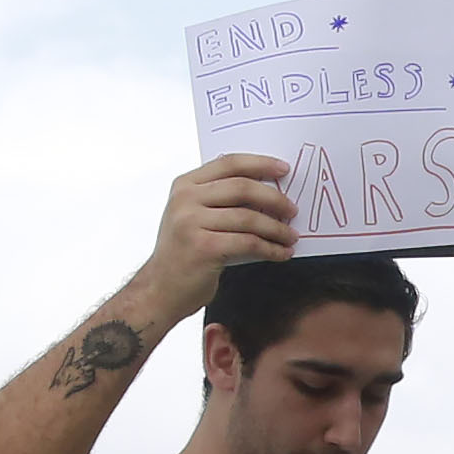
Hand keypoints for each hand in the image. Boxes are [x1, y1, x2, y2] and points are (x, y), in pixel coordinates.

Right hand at [150, 151, 303, 302]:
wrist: (160, 289)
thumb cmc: (183, 253)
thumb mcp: (193, 216)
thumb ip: (219, 199)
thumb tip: (267, 191)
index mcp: (185, 185)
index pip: (229, 163)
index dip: (260, 163)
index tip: (284, 169)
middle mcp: (185, 199)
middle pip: (242, 187)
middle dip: (274, 198)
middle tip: (292, 210)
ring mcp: (191, 223)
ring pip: (249, 217)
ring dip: (277, 228)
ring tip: (291, 236)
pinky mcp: (204, 247)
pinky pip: (248, 243)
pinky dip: (271, 249)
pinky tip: (281, 253)